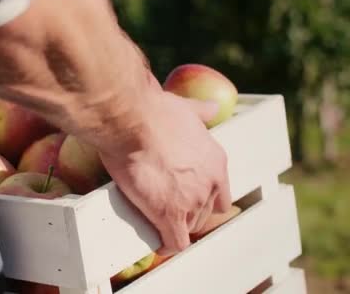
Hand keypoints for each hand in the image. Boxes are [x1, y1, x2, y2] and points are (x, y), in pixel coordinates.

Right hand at [99, 91, 231, 255]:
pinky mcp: (169, 215)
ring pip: (189, 228)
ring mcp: (191, 202)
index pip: (220, 193)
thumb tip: (211, 107)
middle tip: (171, 210)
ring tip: (160, 223)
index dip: (204, 199)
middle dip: (189, 213)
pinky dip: (167, 245)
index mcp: (215, 161)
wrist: (132, 121)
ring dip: (176, 227)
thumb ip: (201, 112)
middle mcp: (208, 184)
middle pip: (205, 213)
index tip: (190, 199)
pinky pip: (174, 242)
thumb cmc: (154, 112)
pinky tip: (159, 243)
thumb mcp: (186, 108)